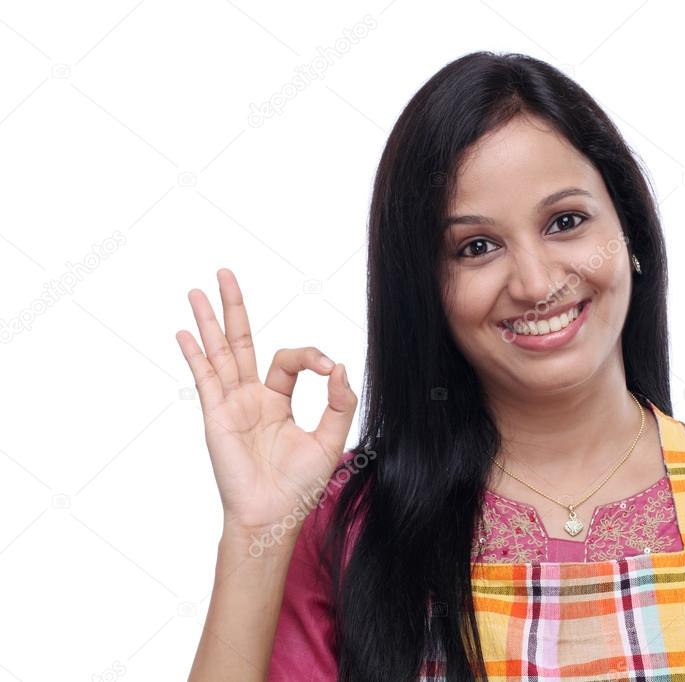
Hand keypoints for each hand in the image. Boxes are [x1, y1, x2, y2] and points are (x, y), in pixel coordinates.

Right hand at [175, 268, 357, 540]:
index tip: (330, 369)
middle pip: (241, 341)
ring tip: (198, 290)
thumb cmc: (300, 485)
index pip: (289, 360)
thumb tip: (340, 367)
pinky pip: (205, 378)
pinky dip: (195, 354)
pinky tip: (184, 331)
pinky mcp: (217, 416)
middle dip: (233, 308)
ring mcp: (231, 404)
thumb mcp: (330, 439)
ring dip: (208, 321)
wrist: (273, 515)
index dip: (311, 356)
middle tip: (224, 273)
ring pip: (219, 352)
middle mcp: (251, 397)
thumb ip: (340, 403)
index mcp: (277, 400)